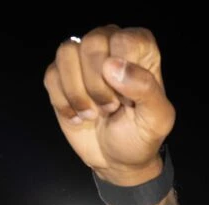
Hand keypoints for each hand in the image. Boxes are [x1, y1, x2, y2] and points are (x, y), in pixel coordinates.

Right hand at [45, 27, 175, 186]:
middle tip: (110, 108)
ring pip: (67, 53)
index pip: (123, 40)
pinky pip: (51, 75)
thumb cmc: (141, 136)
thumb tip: (112, 66)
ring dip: (79, 93)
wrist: (116, 160)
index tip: (127, 99)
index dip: (121, 73)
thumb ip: (146, 88)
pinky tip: (78, 116)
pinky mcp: (60, 75)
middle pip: (92, 43)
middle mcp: (109, 43)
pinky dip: (64, 102)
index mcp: (139, 47)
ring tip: (93, 113)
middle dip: (98, 85)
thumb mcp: (157, 119)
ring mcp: (82, 57)